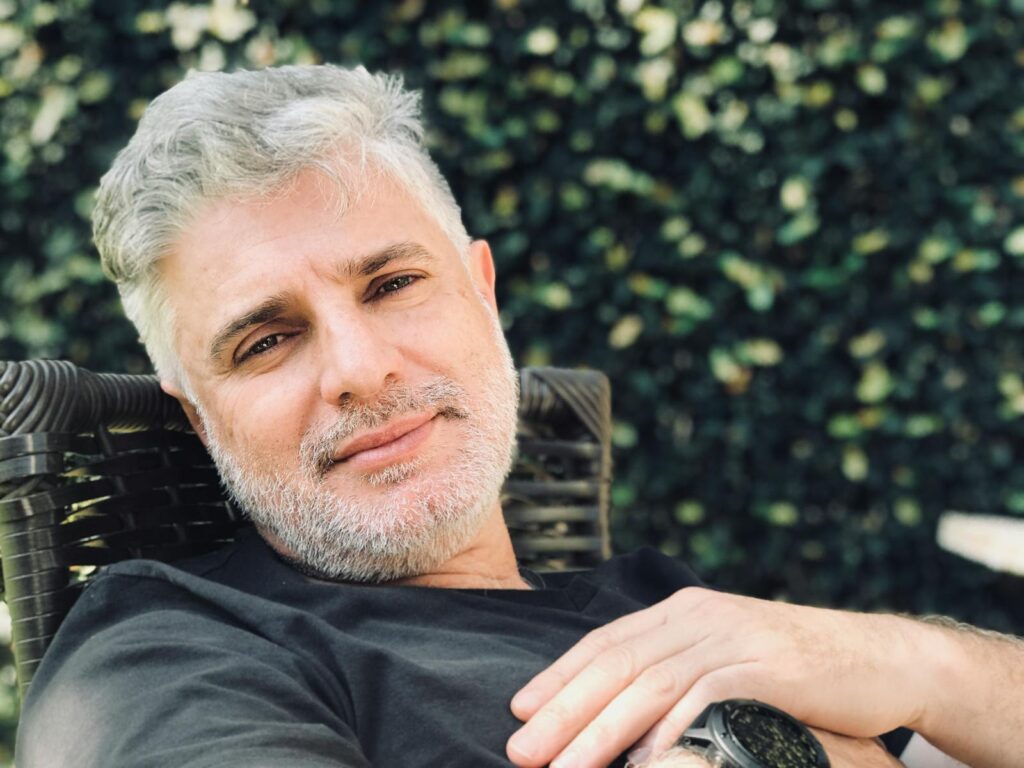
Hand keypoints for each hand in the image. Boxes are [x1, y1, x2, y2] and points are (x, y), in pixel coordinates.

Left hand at [506, 587, 929, 767]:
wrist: (879, 658)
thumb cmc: (793, 668)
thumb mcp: (725, 654)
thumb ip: (677, 669)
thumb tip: (624, 715)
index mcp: (681, 610)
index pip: (606, 641)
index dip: (560, 674)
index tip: (521, 708)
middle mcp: (698, 615)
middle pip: (616, 663)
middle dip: (564, 709)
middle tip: (523, 749)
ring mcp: (732, 637)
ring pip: (650, 683)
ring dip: (600, 730)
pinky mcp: (766, 666)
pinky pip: (706, 698)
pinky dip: (670, 730)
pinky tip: (642, 761)